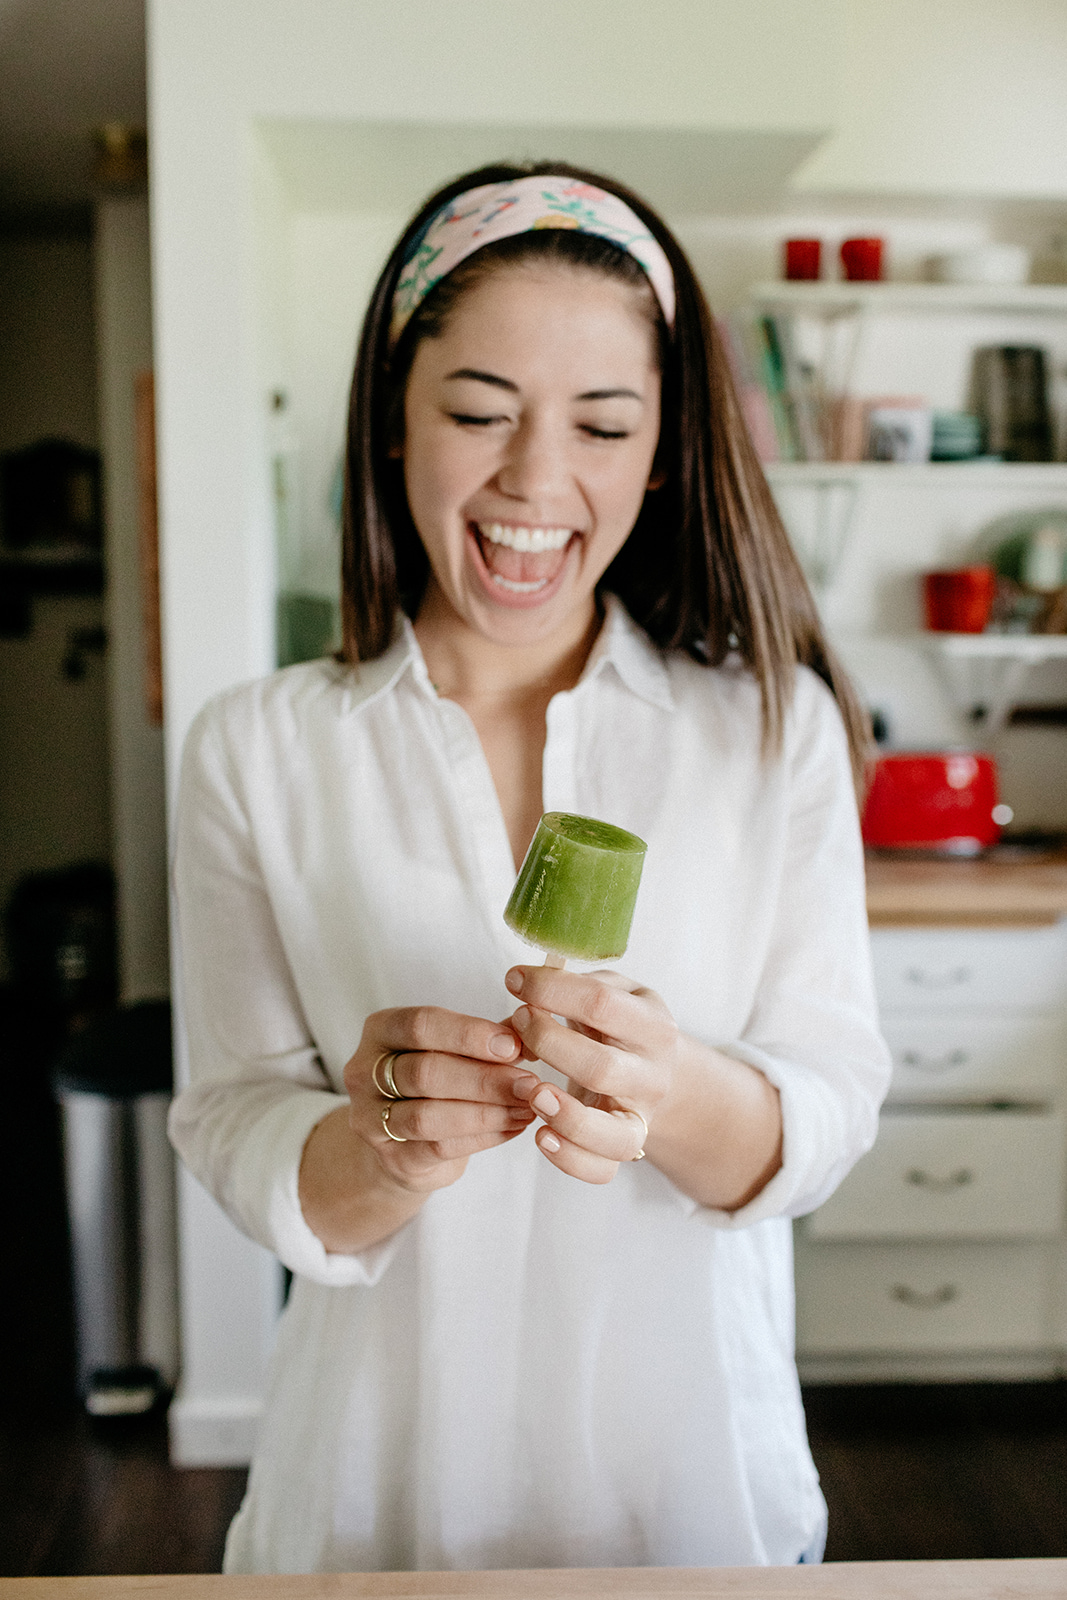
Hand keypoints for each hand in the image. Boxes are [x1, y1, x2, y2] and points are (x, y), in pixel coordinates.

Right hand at [343, 1006, 539, 1194]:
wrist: (406, 1141)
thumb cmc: (437, 1081)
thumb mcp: (456, 1049)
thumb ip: (492, 1036)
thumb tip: (533, 1029)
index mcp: (381, 1031)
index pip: (419, 1025)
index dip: (468, 1034)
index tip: (513, 1045)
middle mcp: (364, 1072)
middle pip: (425, 1073)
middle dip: (484, 1079)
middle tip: (529, 1084)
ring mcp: (370, 1119)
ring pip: (429, 1116)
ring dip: (487, 1112)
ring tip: (527, 1108)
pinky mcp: (391, 1158)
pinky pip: (439, 1148)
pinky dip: (483, 1138)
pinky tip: (514, 1128)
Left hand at [504, 965, 681, 1184]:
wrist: (657, 1068)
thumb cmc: (619, 1024)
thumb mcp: (612, 991)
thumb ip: (574, 984)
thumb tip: (524, 984)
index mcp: (653, 1025)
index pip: (601, 1004)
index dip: (551, 989)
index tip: (515, 980)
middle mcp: (653, 1075)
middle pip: (601, 1067)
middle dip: (548, 1043)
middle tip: (517, 1023)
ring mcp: (641, 1116)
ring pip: (612, 1133)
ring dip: (566, 1116)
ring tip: (530, 1092)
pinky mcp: (625, 1146)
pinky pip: (603, 1169)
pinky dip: (570, 1159)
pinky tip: (541, 1135)